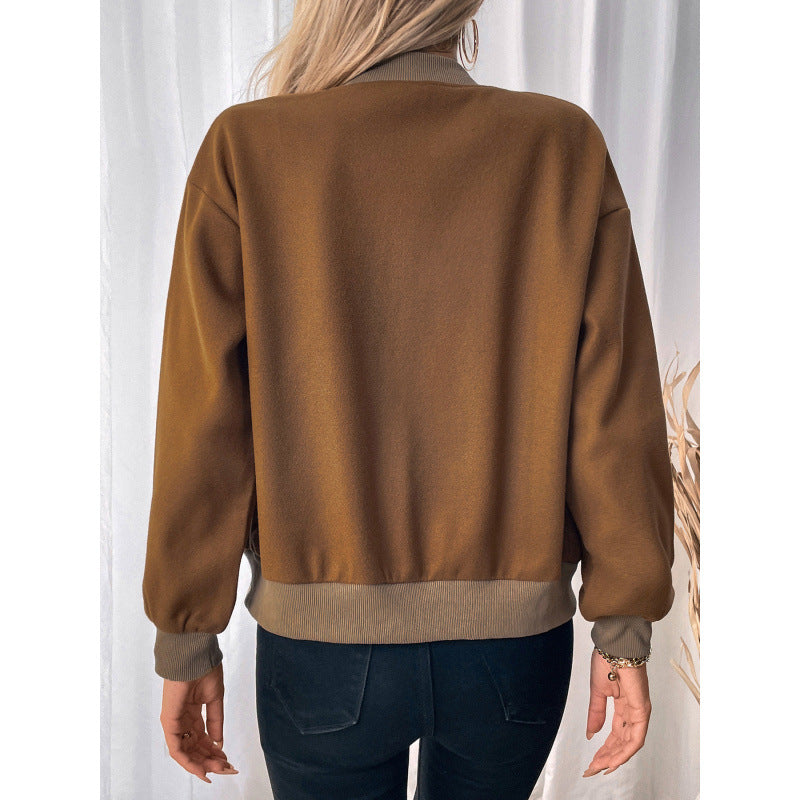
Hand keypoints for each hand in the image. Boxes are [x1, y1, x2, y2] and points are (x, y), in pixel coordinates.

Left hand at [159, 662, 238, 782]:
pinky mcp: (169, 722)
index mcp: (191, 714)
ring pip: (187, 752)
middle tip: (228, 768)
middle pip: (195, 748)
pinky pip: (177, 749)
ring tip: (219, 769)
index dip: (214, 751)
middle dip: (211, 760)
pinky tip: (202, 769)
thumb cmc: (203, 669)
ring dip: (203, 763)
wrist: (193, 655)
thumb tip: (219, 741)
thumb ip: (215, 721)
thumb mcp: (214, 699)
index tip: (227, 760)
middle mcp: (181, 721)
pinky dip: (189, 761)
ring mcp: (174, 722)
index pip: (202, 739)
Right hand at [582, 648, 651, 776]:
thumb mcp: (597, 692)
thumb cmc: (607, 660)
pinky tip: (614, 759)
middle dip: (607, 757)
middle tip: (593, 768)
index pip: (615, 734)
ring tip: (600, 767)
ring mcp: (639, 711)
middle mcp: (633, 711)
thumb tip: (591, 733)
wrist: (614, 645)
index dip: (604, 748)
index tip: (592, 760)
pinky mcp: (642, 709)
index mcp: (623, 706)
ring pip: (629, 743)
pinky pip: (636, 736)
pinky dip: (625, 750)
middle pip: (622, 742)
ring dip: (615, 758)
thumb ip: (595, 714)